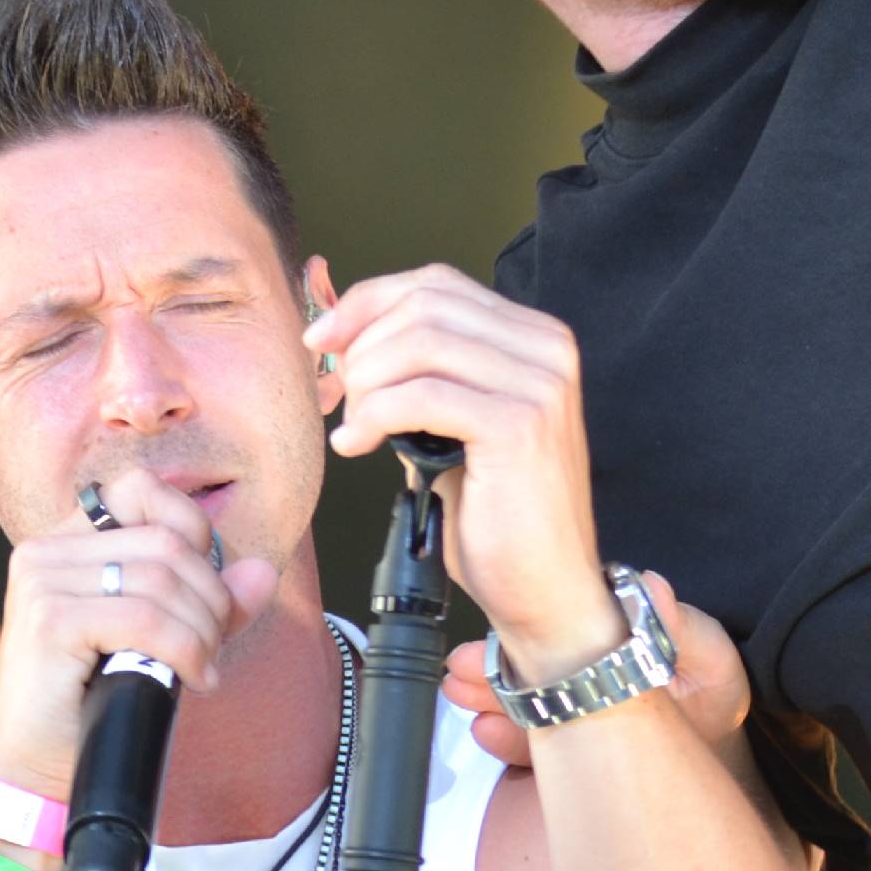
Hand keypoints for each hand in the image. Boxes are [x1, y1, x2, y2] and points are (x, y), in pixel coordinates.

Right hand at [0, 464, 279, 820]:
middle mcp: (46, 550)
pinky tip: (191, 680)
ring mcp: (42, 581)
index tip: (205, 596)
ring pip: (161, 581)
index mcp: (67, 542)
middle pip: (166, 543)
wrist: (37, 772)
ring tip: (200, 670)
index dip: (194, 532)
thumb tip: (262, 570)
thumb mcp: (162, 641)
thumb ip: (209, 602)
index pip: (144, 492)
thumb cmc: (96, 703)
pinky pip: (145, 619)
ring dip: (201, 632)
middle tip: (211, 650)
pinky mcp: (49, 620)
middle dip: (210, 599)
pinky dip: (184, 650)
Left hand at [307, 264, 616, 679]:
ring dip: (366, 382)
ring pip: (417, 343)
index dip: (369, 301)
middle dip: (361, 344)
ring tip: (355, 426)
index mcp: (534, 335)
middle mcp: (546, 347)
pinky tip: (358, 445)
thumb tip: (341, 333)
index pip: (436, 283)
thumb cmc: (496, 511)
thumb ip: (415, 372)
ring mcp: (539, 383)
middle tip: (339, 395)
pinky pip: (420, 395)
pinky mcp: (519, 425)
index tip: (323, 339)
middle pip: (423, 304)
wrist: (545, 587)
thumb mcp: (449, 422)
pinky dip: (373, 417)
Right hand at [442, 568, 754, 768]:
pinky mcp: (570, 751)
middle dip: (492, 663)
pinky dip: (506, 738)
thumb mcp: (711, 658)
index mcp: (611, 638)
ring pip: (524, 699)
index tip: (505, 630)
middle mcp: (585, 670)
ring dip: (490, 696)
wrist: (714, 762)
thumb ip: (683, 627)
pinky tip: (488, 730)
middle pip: (531, 663)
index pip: (562, 625)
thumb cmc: (711, 702)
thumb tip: (652, 586)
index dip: (532, 626)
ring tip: (464, 694)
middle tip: (463, 666)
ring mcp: (575, 710)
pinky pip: (531, 745)